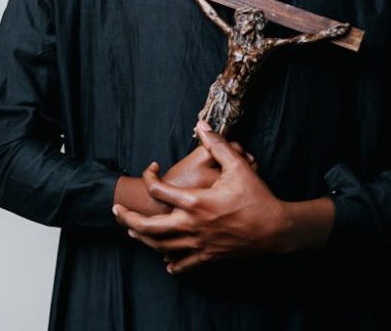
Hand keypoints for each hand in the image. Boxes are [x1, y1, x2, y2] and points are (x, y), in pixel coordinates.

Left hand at [112, 122, 284, 273]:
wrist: (274, 230)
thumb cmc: (256, 196)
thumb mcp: (237, 165)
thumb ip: (217, 144)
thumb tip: (201, 125)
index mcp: (195, 201)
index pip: (159, 190)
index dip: (149, 177)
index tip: (150, 169)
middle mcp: (192, 225)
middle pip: (150, 227)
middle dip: (129, 219)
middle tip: (116, 212)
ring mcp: (199, 244)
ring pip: (162, 247)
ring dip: (144, 239)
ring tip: (132, 232)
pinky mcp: (209, 256)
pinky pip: (185, 264)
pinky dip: (172, 264)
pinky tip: (165, 263)